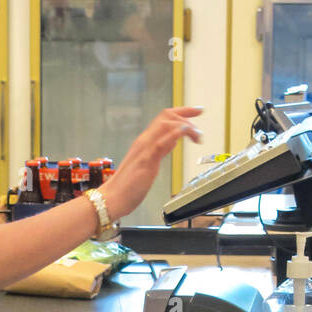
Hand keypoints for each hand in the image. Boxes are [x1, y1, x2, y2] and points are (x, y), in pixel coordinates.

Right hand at [101, 106, 202, 220]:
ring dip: (185, 126)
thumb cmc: (127, 187)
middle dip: (186, 114)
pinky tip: (184, 132)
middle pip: (166, 116)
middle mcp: (144, 142)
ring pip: (165, 125)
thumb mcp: (149, 164)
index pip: (164, 119)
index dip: (182, 112)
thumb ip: (160, 151)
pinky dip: (174, 134)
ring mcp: (144, 150)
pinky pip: (160, 143)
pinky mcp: (145, 161)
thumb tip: (172, 141)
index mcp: (144, 142)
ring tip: (197, 137)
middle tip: (199, 125)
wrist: (112, 199)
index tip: (196, 112)